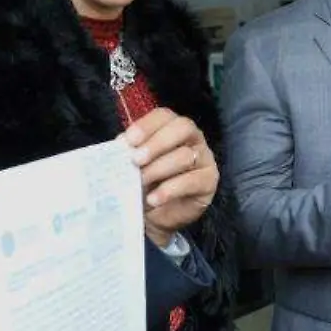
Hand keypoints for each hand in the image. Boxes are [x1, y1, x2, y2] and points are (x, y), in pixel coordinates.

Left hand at [122, 108, 217, 247]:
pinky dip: (169, 190)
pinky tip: (153, 199)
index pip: (164, 116)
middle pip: (182, 128)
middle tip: (136, 160)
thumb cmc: (147, 183)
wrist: (157, 215)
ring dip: (158, 169)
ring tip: (141, 182)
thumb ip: (130, 152)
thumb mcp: (135, 166)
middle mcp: (193, 138)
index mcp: (172, 127)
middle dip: (156, 143)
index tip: (129, 140)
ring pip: (184, 155)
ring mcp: (204, 158)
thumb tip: (121, 145)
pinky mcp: (209, 181)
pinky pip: (192, 181)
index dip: (147, 125)